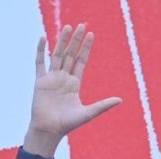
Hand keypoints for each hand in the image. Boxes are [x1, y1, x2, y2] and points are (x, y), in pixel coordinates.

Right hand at [24, 24, 121, 154]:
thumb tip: (120, 100)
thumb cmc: (67, 124)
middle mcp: (63, 78)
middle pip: (70, 55)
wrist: (48, 130)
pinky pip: (40, 63)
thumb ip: (103, 105)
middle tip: (81, 25)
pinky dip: (41, 50)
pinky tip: (43, 38)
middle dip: (76, 40)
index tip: (91, 34)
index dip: (86, 48)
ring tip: (68, 27)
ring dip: (62, 41)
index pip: (81, 61)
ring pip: (57, 55)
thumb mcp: (88, 113)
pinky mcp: (40, 82)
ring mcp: (51, 79)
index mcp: (74, 83)